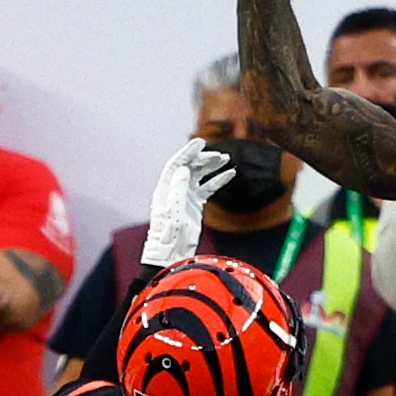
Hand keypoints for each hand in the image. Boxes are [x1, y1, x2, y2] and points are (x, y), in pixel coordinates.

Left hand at [141, 138, 233, 269]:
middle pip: (190, 167)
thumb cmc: (169, 234)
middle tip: (220, 156)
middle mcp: (175, 189)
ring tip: (226, 159)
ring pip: (200, 175)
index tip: (201, 142)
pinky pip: (208, 187)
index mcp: (166, 188)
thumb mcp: (173, 210)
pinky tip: (230, 173)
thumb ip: (178, 188)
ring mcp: (186, 196)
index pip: (177, 164)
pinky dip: (218, 180)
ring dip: (212, 166)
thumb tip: (184, 167)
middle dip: (204, 158)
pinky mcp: (195, 204)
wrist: (172, 253)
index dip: (188, 152)